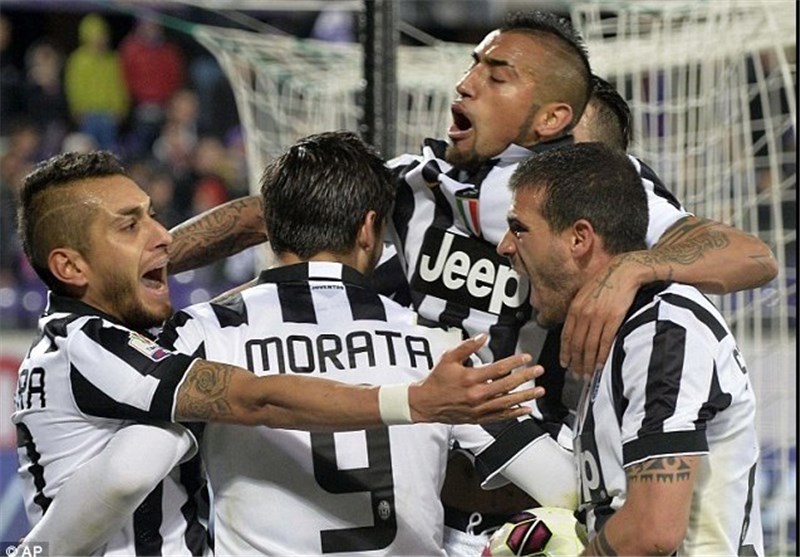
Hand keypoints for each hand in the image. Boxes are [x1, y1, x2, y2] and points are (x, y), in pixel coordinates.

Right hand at [409, 334, 544, 423]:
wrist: (425, 403)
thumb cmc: (436, 380)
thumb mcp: (448, 358)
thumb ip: (467, 347)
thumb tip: (482, 337)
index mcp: (470, 378)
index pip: (498, 368)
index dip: (514, 362)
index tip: (526, 358)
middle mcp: (476, 395)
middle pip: (507, 385)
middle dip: (525, 377)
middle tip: (538, 371)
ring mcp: (479, 408)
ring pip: (507, 402)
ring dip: (525, 396)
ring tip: (539, 391)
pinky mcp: (479, 418)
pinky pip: (500, 416)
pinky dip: (514, 413)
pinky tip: (525, 409)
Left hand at [560, 254, 640, 375]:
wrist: (623, 271)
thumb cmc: (605, 282)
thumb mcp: (584, 294)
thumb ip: (578, 311)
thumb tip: (575, 329)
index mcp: (575, 308)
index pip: (566, 336)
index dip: (565, 352)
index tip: (564, 363)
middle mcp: (583, 313)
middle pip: (577, 344)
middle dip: (576, 362)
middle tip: (577, 374)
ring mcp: (598, 317)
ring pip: (589, 346)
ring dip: (588, 363)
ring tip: (588, 373)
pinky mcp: (613, 319)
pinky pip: (604, 342)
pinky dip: (601, 355)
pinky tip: (600, 364)